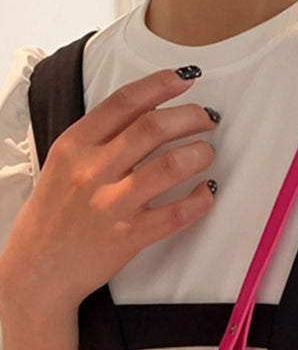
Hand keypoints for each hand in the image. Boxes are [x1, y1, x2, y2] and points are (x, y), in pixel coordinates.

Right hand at [0, 66, 216, 318]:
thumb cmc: (51, 219)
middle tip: (206, 118)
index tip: (184, 80)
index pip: (123, 102)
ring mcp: (113, 204)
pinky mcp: (131, 236)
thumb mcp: (61, 166)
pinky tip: (207, 191)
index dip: (160, 85)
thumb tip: (141, 117)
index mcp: (74, 146)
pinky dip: (201, 199)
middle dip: (190, 116)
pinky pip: (178, 213)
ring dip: (199, 153)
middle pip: (154, 127)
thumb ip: (95, 142)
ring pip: (171, 165)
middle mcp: (93, 170)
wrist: (38, 270)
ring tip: (206, 153)